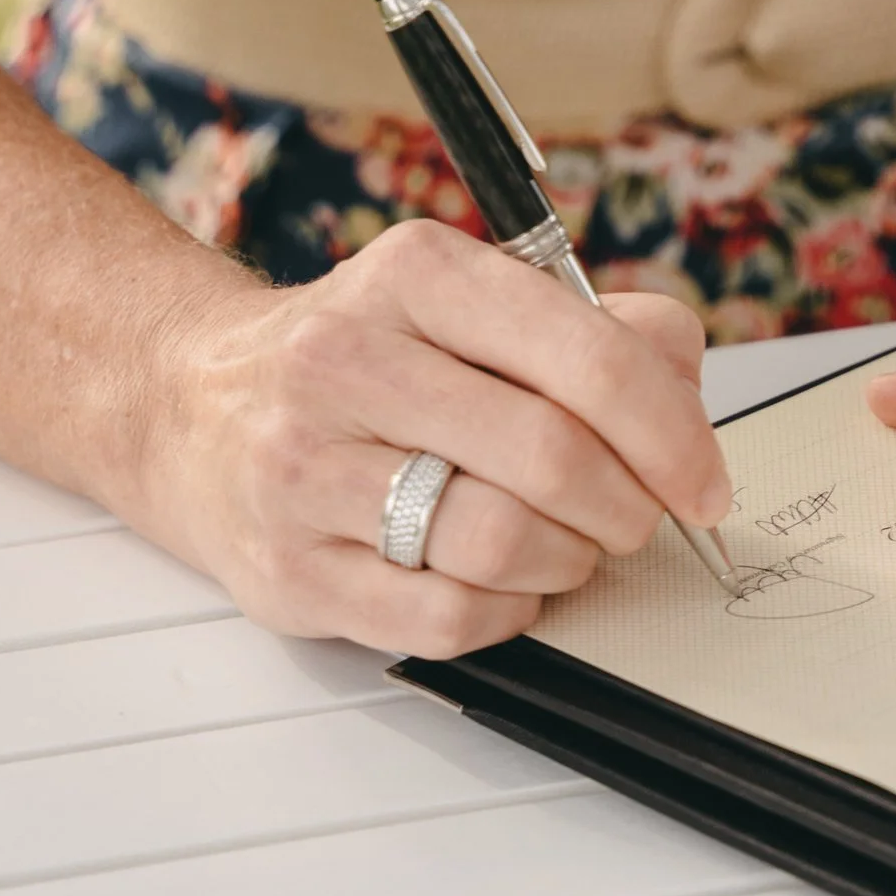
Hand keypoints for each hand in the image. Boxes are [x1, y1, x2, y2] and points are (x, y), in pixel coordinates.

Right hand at [129, 223, 731, 657]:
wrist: (188, 402)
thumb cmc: (360, 353)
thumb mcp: (467, 297)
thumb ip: (594, 326)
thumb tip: (684, 381)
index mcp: (415, 274)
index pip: (587, 356)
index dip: (673, 432)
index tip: (706, 482)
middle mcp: (349, 360)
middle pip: (553, 457)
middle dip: (629, 507)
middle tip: (637, 519)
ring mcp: (306, 469)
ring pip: (500, 543)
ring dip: (567, 562)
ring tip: (567, 546)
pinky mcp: (288, 570)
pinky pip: (443, 620)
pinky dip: (504, 614)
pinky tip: (502, 584)